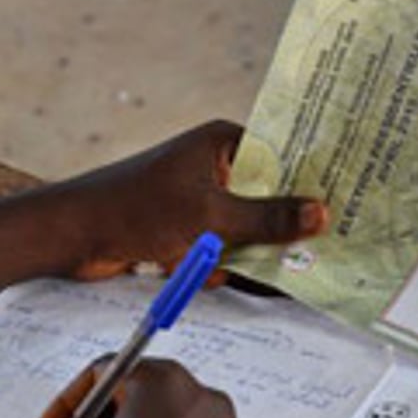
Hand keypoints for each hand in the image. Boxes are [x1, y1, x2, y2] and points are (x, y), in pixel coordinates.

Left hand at [50, 119, 327, 279]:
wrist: (70, 236)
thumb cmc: (136, 210)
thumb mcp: (211, 217)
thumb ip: (268, 219)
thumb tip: (321, 214)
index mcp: (222, 143)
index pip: (283, 156)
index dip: (313, 180)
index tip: (348, 200)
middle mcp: (214, 165)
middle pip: (269, 196)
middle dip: (286, 224)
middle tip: (323, 246)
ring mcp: (200, 198)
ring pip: (247, 227)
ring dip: (249, 251)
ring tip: (261, 265)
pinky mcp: (185, 227)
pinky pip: (221, 246)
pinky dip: (220, 263)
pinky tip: (208, 274)